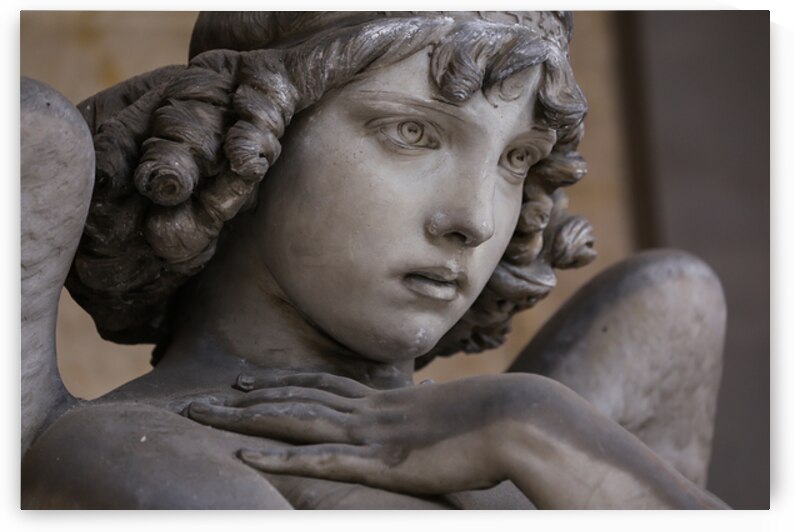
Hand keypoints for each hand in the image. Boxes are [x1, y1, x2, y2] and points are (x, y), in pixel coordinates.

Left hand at [184, 372, 535, 494]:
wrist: (519, 419)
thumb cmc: (498, 420)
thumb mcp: (456, 412)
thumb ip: (433, 408)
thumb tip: (432, 395)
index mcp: (386, 402)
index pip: (321, 386)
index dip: (281, 383)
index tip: (248, 382)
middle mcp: (369, 412)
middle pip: (295, 398)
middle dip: (246, 398)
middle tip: (203, 396)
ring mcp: (371, 434)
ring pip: (294, 422)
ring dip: (245, 420)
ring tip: (202, 416)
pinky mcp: (380, 462)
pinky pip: (319, 461)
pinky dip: (279, 460)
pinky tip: (245, 458)